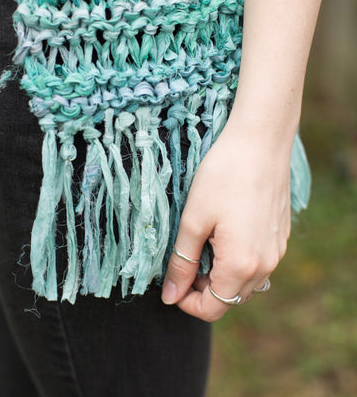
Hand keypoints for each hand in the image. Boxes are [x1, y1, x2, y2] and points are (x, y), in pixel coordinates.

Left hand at [161, 117, 292, 321]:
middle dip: (202, 289)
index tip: (171, 283)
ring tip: (201, 244)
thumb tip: (170, 296)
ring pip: (244, 281)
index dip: (187, 302)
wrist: (260, 142)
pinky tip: (223, 234)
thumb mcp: (194, 220)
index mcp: (242, 265)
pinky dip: (236, 261)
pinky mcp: (280, 236)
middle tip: (183, 259)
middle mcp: (266, 265)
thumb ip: (182, 262)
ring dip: (219, 275)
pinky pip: (257, 263)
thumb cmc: (223, 176)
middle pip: (230, 297)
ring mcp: (277, 251)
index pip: (213, 308)